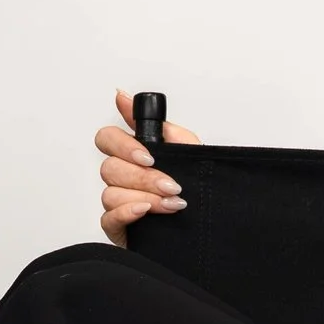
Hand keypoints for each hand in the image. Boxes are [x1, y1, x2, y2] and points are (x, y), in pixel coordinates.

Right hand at [95, 91, 198, 244]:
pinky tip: (146, 211)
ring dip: (145, 196)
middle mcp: (123, 178)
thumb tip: (123, 96)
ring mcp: (118, 203)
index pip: (108, 139)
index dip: (123, 145)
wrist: (216, 224)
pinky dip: (127, 213)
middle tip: (171, 185)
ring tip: (171, 204)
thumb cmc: (198, 188)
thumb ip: (157, 124)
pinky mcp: (118, 227)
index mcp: (135, 155)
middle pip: (109, 168)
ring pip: (110, 194)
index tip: (148, 156)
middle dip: (144, 177)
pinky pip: (107, 219)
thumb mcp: (187, 149)